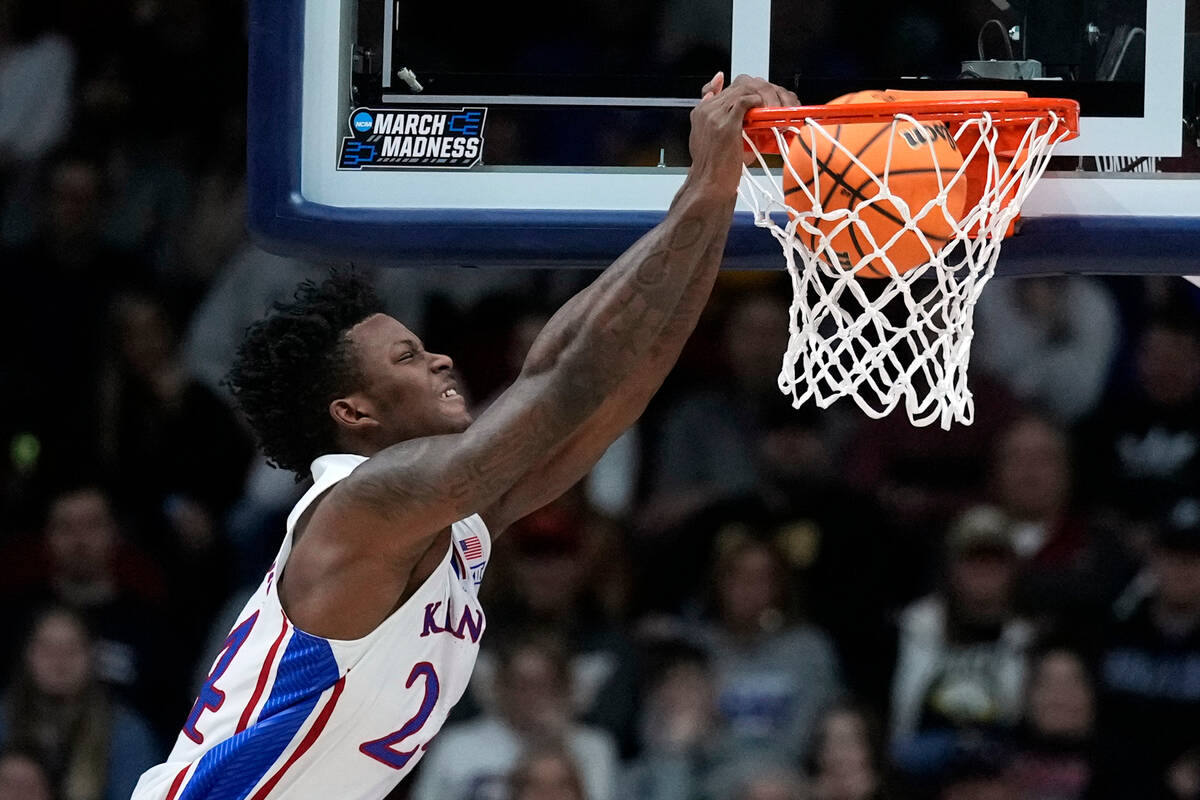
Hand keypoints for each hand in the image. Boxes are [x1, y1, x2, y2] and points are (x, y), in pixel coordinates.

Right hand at [688, 72, 798, 197]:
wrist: (710, 186)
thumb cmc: (716, 168)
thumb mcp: (718, 141)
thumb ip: (729, 122)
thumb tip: (749, 114)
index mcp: (701, 112)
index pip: (724, 87)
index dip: (745, 89)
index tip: (757, 94)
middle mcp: (705, 110)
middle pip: (737, 85)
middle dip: (760, 91)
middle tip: (773, 102)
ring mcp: (714, 115)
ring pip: (744, 89)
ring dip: (763, 96)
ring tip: (773, 107)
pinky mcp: (725, 123)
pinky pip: (745, 100)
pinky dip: (759, 102)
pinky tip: (767, 111)